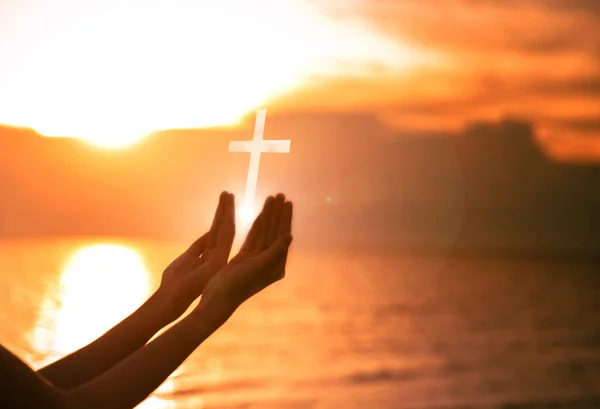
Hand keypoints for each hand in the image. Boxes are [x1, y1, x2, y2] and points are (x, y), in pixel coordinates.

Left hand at [155, 191, 235, 323]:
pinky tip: (228, 207)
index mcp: (209, 257)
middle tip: (227, 193)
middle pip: (221, 229)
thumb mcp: (186, 259)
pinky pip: (226, 235)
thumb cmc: (175, 282)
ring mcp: (220, 259)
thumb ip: (198, 247)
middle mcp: (217, 256)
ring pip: (226, 230)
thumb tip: (208, 234)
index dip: (219, 218)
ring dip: (227, 211)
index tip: (223, 203)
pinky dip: (227, 219)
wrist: (172, 299)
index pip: (215, 233)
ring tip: (228, 194)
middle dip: (224, 210)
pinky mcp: (219, 260)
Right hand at [195, 194, 292, 325]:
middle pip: (275, 231)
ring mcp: (257, 259)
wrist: (218, 298)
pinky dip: (258, 225)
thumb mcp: (259, 267)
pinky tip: (262, 214)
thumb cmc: (239, 285)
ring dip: (268, 215)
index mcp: (277, 265)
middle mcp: (270, 261)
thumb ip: (275, 251)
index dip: (285, 218)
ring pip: (265, 232)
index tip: (287, 202)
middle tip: (281, 195)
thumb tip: (289, 236)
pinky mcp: (245, 258)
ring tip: (272, 198)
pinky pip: (254, 237)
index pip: (283, 236)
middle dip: (278, 213)